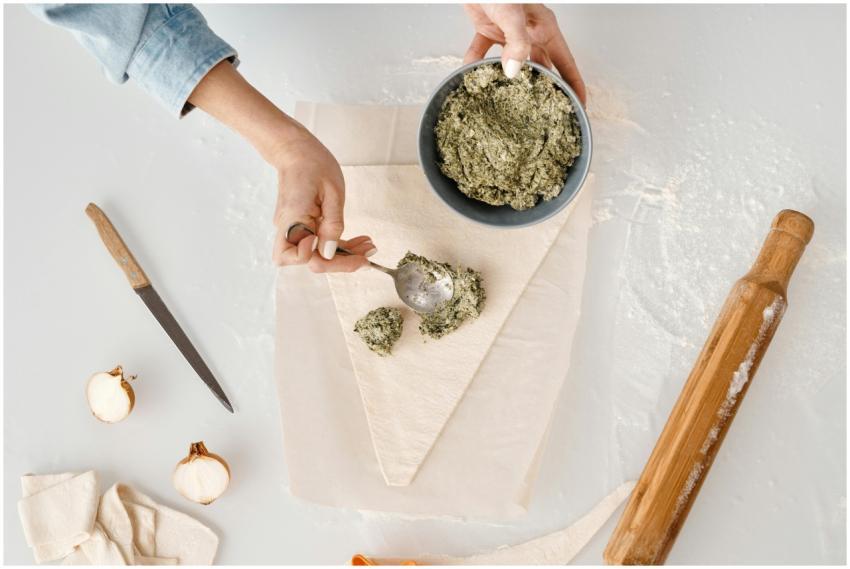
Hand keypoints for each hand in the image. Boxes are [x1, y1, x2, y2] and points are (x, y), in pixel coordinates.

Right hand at [188, 61, 374, 271]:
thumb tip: (330, 253)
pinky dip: (338, 247)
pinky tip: (358, 242)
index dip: (327, 260)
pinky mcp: (301, 227)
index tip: (343, 247)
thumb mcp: (332, 193)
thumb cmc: (313, 164)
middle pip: (312, 262)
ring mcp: (293, 230)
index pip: (305, 257)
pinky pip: (318, 244)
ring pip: (316, 256)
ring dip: (343, 257)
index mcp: (293, 220)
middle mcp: (288, 230)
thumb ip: (332, 225)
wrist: (295, 150)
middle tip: (367, 256)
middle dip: (341, 263)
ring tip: (368, 247)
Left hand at [463, 4, 585, 104]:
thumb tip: (514, 72)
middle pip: (541, 67)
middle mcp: (530, 32)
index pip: (566, 63)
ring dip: (506, 79)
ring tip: (505, 102)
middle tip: (542, 113)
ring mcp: (509, 31)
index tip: (580, 106)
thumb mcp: (513, 14)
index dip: (574, 85)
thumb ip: (516, 44)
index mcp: (545, 28)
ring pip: (512, 62)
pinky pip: (482, 51)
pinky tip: (470, 72)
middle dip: (542, 90)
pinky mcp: (488, 27)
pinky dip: (475, 62)